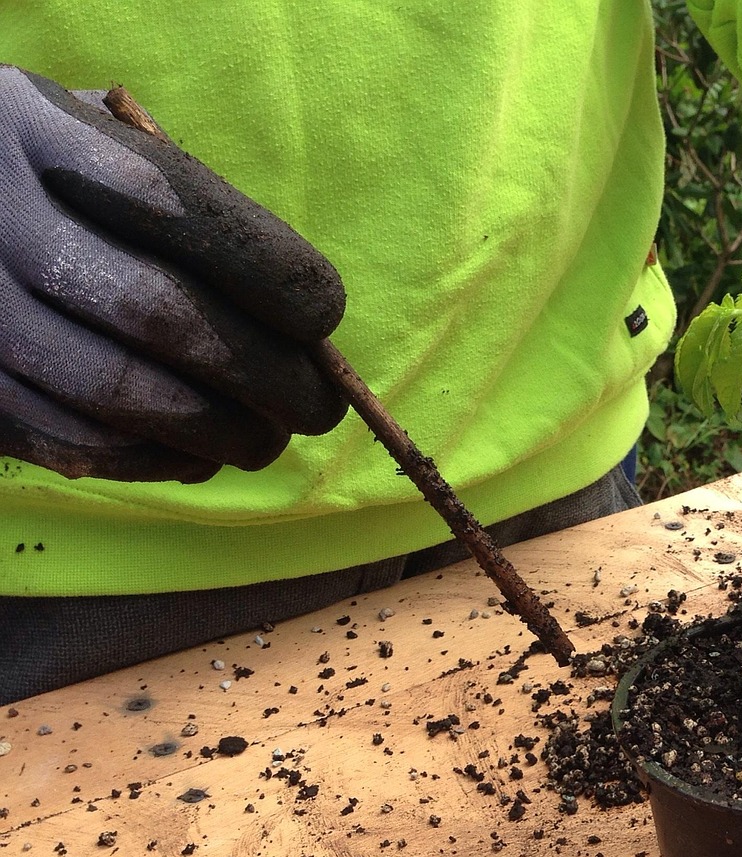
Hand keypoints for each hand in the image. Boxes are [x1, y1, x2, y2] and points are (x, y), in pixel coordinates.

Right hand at [0, 67, 347, 481]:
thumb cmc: (50, 185)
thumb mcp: (98, 147)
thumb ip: (186, 206)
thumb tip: (298, 322)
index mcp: (42, 136)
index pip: (180, 207)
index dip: (273, 272)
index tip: (324, 315)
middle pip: (160, 315)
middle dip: (267, 376)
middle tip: (320, 406)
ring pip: (123, 397)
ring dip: (223, 433)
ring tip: (268, 439)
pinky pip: (81, 445)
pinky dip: (160, 461)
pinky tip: (199, 454)